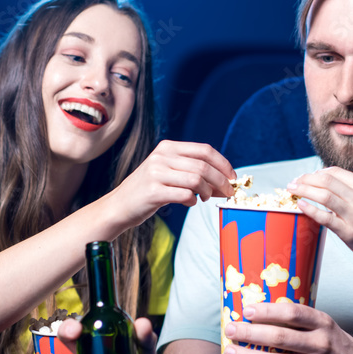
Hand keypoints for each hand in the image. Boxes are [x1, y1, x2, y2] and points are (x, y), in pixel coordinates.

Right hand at [105, 140, 236, 227]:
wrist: (119, 206)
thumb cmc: (149, 190)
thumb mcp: (168, 172)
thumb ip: (193, 171)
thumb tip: (225, 181)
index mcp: (168, 147)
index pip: (205, 150)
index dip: (223, 164)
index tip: (233, 177)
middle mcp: (161, 156)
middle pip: (204, 166)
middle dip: (221, 181)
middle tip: (228, 192)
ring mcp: (155, 173)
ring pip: (197, 180)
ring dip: (208, 192)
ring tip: (205, 198)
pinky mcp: (153, 191)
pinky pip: (185, 195)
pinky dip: (193, 201)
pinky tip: (189, 202)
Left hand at [223, 302, 352, 353]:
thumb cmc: (339, 348)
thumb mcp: (328, 328)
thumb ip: (303, 322)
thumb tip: (263, 313)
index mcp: (324, 325)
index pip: (293, 313)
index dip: (268, 311)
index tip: (247, 310)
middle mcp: (321, 345)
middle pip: (280, 338)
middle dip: (251, 333)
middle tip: (231, 328)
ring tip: (230, 351)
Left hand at [288, 167, 352, 271]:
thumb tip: (328, 184)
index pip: (337, 172)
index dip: (317, 172)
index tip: (306, 177)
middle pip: (327, 181)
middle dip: (306, 179)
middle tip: (293, 182)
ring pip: (324, 196)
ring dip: (304, 190)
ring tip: (292, 190)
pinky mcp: (349, 232)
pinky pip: (325, 218)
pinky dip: (310, 209)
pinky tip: (301, 206)